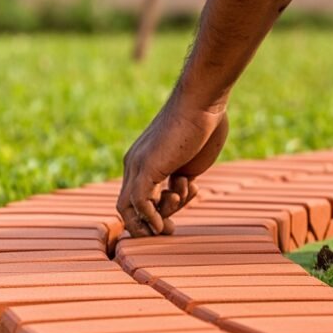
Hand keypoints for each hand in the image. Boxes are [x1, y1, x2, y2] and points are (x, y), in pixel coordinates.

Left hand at [118, 94, 228, 236]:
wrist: (202, 103)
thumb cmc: (204, 125)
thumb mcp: (190, 160)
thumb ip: (182, 176)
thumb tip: (183, 187)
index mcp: (145, 161)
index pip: (137, 198)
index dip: (152, 216)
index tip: (173, 222)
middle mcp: (135, 164)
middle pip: (127, 206)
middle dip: (146, 225)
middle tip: (170, 230)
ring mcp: (138, 165)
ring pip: (130, 208)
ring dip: (151, 224)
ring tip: (172, 222)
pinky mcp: (146, 167)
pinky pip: (138, 202)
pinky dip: (150, 218)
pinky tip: (164, 224)